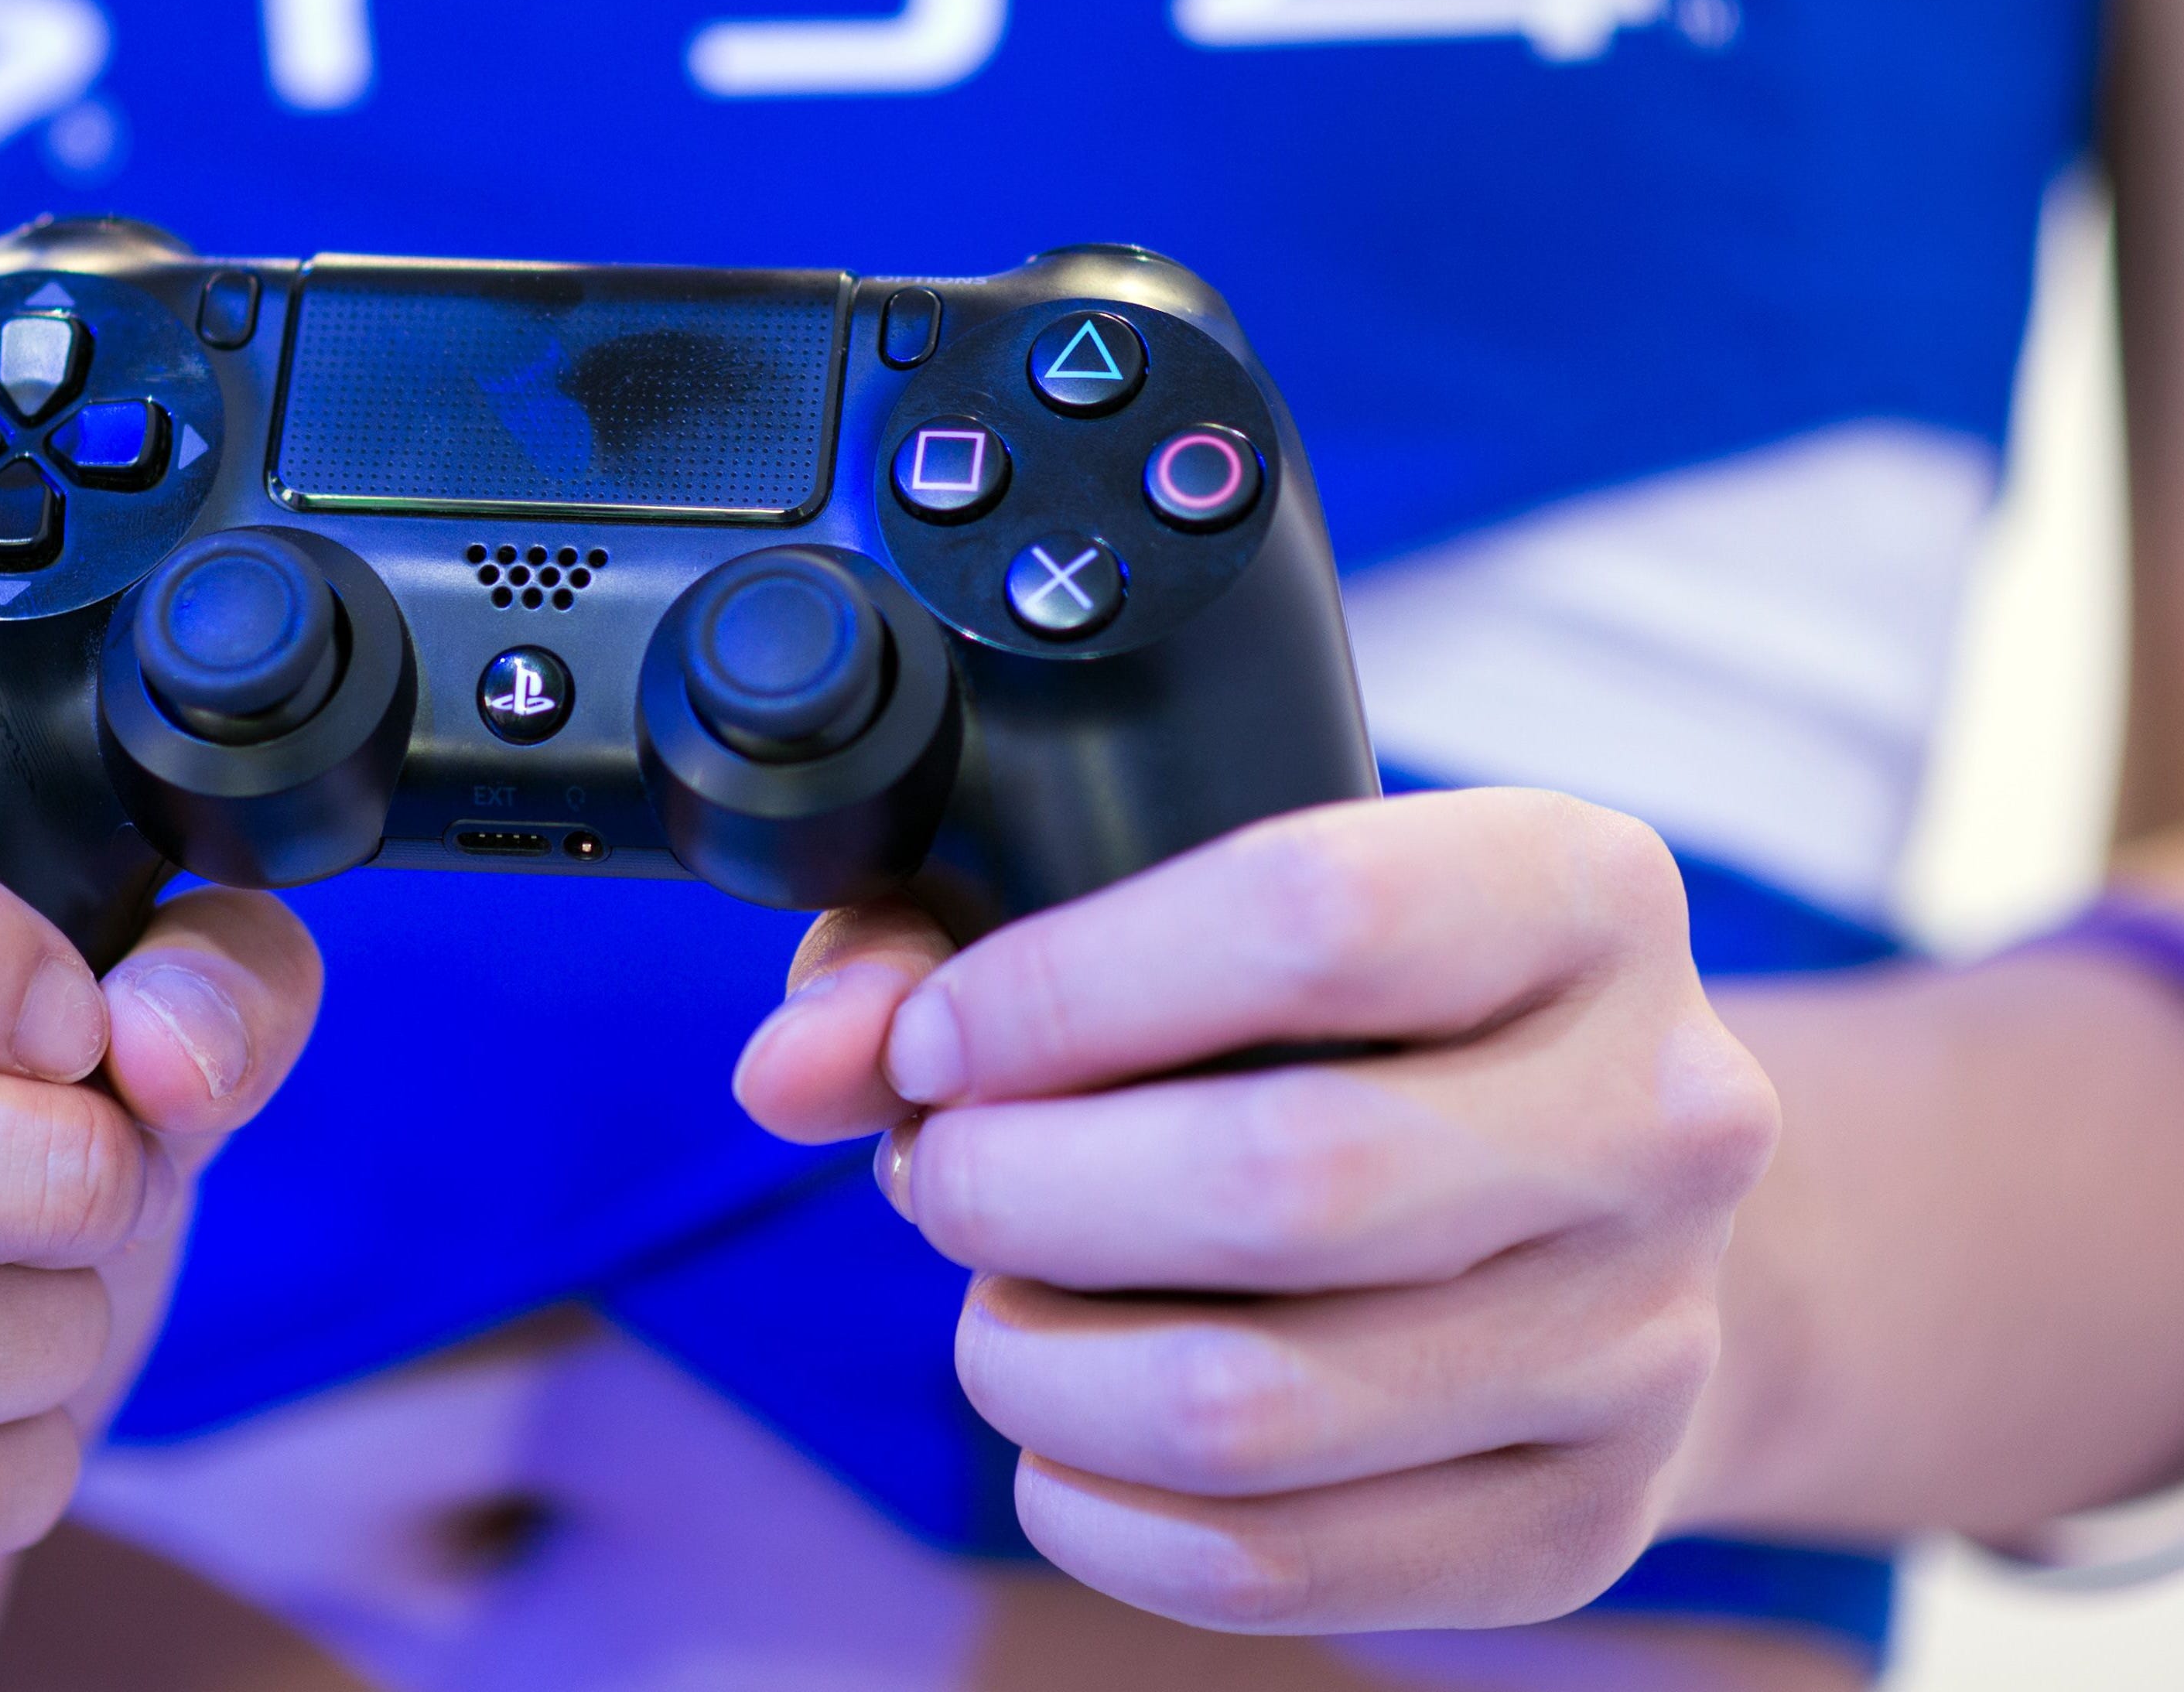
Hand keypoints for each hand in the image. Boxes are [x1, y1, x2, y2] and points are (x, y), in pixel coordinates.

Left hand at [734, 788, 1779, 1634]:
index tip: (937, 1041)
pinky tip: (1060, 1431)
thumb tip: (791, 1066)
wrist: (1602, 1200)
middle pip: (1279, 1178)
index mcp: (1582, 891)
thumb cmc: (1347, 1022)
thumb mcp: (1189, 905)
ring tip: (994, 1303)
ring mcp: (1643, 1337)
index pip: (1308, 914)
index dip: (1061, 989)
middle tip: (939, 1176)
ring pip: (1247, 1404)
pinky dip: (1093, 1507)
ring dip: (1033, 1361)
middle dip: (1022, 1189)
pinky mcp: (1584, 1522)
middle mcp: (1663, 1112)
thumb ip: (948, 942)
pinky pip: (1270, 1562)